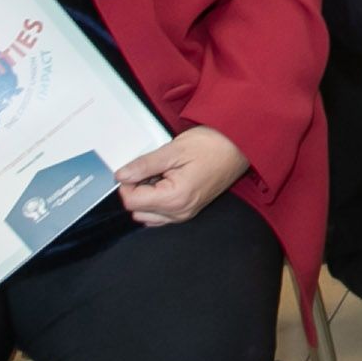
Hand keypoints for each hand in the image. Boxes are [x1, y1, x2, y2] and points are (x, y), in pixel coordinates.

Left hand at [117, 125, 249, 222]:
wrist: (239, 147)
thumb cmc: (213, 146)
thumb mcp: (173, 150)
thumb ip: (144, 165)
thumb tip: (122, 175)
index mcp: (175, 199)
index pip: (131, 202)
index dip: (128, 182)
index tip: (137, 167)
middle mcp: (180, 212)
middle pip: (137, 210)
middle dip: (138, 189)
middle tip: (153, 168)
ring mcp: (185, 214)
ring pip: (148, 214)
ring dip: (147, 195)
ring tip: (163, 174)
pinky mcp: (189, 210)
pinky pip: (161, 214)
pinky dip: (157, 199)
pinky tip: (168, 181)